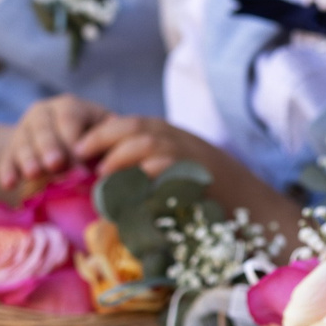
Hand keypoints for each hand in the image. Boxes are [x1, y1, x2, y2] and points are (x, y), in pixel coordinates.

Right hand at [0, 94, 111, 190]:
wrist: (59, 149)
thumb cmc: (92, 145)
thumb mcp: (102, 137)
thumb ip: (108, 145)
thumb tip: (120, 160)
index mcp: (70, 107)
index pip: (70, 120)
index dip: (75, 142)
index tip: (82, 164)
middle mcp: (44, 114)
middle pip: (44, 129)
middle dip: (50, 147)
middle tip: (56, 165)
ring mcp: (24, 130)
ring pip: (24, 142)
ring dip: (29, 159)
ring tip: (34, 174)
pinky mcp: (9, 149)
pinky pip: (6, 159)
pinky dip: (7, 172)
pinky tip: (9, 184)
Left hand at [73, 113, 221, 180]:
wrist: (248, 201)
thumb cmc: (204, 188)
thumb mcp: (173, 164)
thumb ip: (143, 163)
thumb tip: (103, 173)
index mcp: (167, 134)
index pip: (127, 123)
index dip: (99, 133)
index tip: (77, 148)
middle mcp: (176, 138)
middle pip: (133, 128)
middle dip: (103, 140)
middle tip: (81, 159)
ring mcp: (188, 155)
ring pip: (148, 143)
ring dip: (121, 156)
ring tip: (103, 174)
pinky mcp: (198, 175)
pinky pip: (170, 168)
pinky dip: (149, 173)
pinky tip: (132, 185)